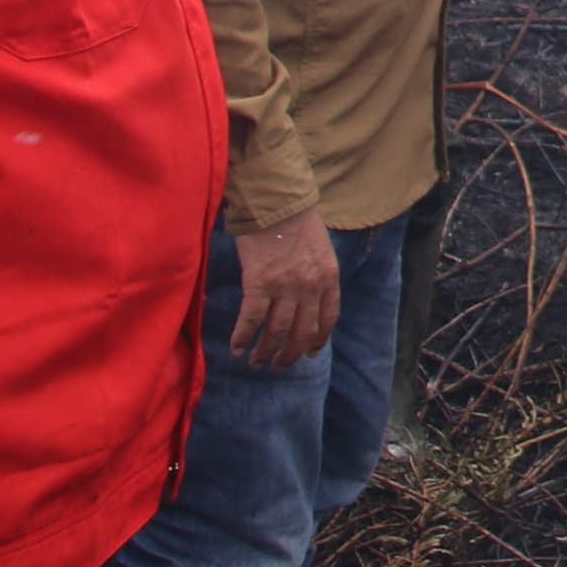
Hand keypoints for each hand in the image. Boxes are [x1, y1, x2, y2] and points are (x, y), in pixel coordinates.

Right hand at [228, 209, 339, 369]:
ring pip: (276, 333)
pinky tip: (237, 348)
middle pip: (302, 333)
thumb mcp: (320, 248)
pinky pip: (252, 320)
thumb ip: (317, 274)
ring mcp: (285, 287)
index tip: (308, 353)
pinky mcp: (259, 284)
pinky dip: (243, 337)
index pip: (328, 319)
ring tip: (256, 362)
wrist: (276, 201)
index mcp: (329, 277)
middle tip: (278, 364)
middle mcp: (310, 287)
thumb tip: (307, 298)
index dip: (317, 341)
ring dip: (265, 352)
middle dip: (289, 355)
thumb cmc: (296, 219)